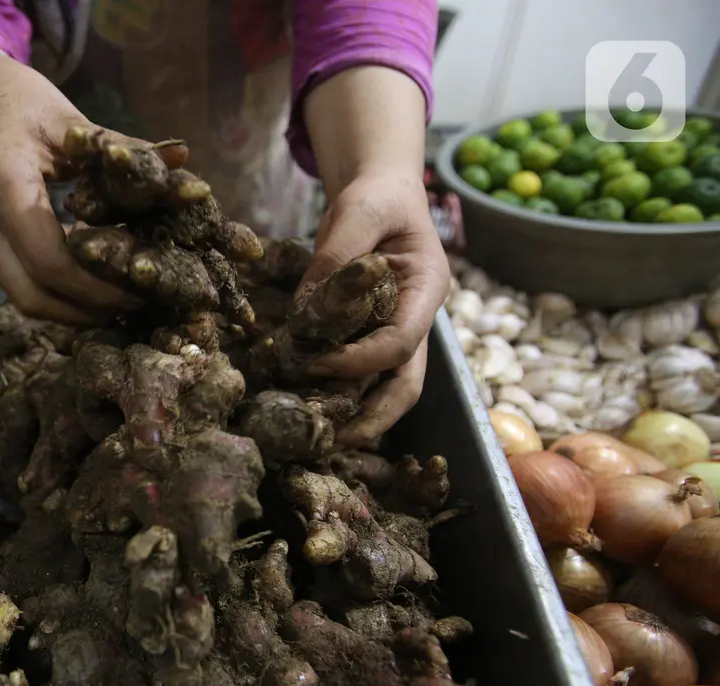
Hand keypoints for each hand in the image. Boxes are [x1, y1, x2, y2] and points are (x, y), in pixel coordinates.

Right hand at [0, 45, 178, 323]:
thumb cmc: (23, 102)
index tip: (138, 291)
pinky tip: (93, 285)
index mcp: (3, 183)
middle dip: (85, 309)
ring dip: (70, 309)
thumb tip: (181, 159)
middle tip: (133, 306)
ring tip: (118, 303)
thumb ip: (123, 147)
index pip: (48, 260)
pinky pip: (20, 283)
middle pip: (31, 293)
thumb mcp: (72, 120)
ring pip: (22, 297)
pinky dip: (57, 292)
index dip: (95, 287)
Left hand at [298, 172, 449, 448]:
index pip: (401, 341)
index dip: (360, 360)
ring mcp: (399, 330)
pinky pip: (365, 374)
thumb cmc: (376, 199)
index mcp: (427, 289)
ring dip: (360, 416)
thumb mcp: (358, 212)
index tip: (317, 363)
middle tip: (332, 440)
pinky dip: (343, 394)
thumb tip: (306, 310)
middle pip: (406, 383)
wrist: (378, 195)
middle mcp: (418, 318)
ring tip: (321, 439)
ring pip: (389, 388)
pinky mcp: (374, 335)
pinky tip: (312, 409)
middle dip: (374, 417)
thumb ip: (337, 257)